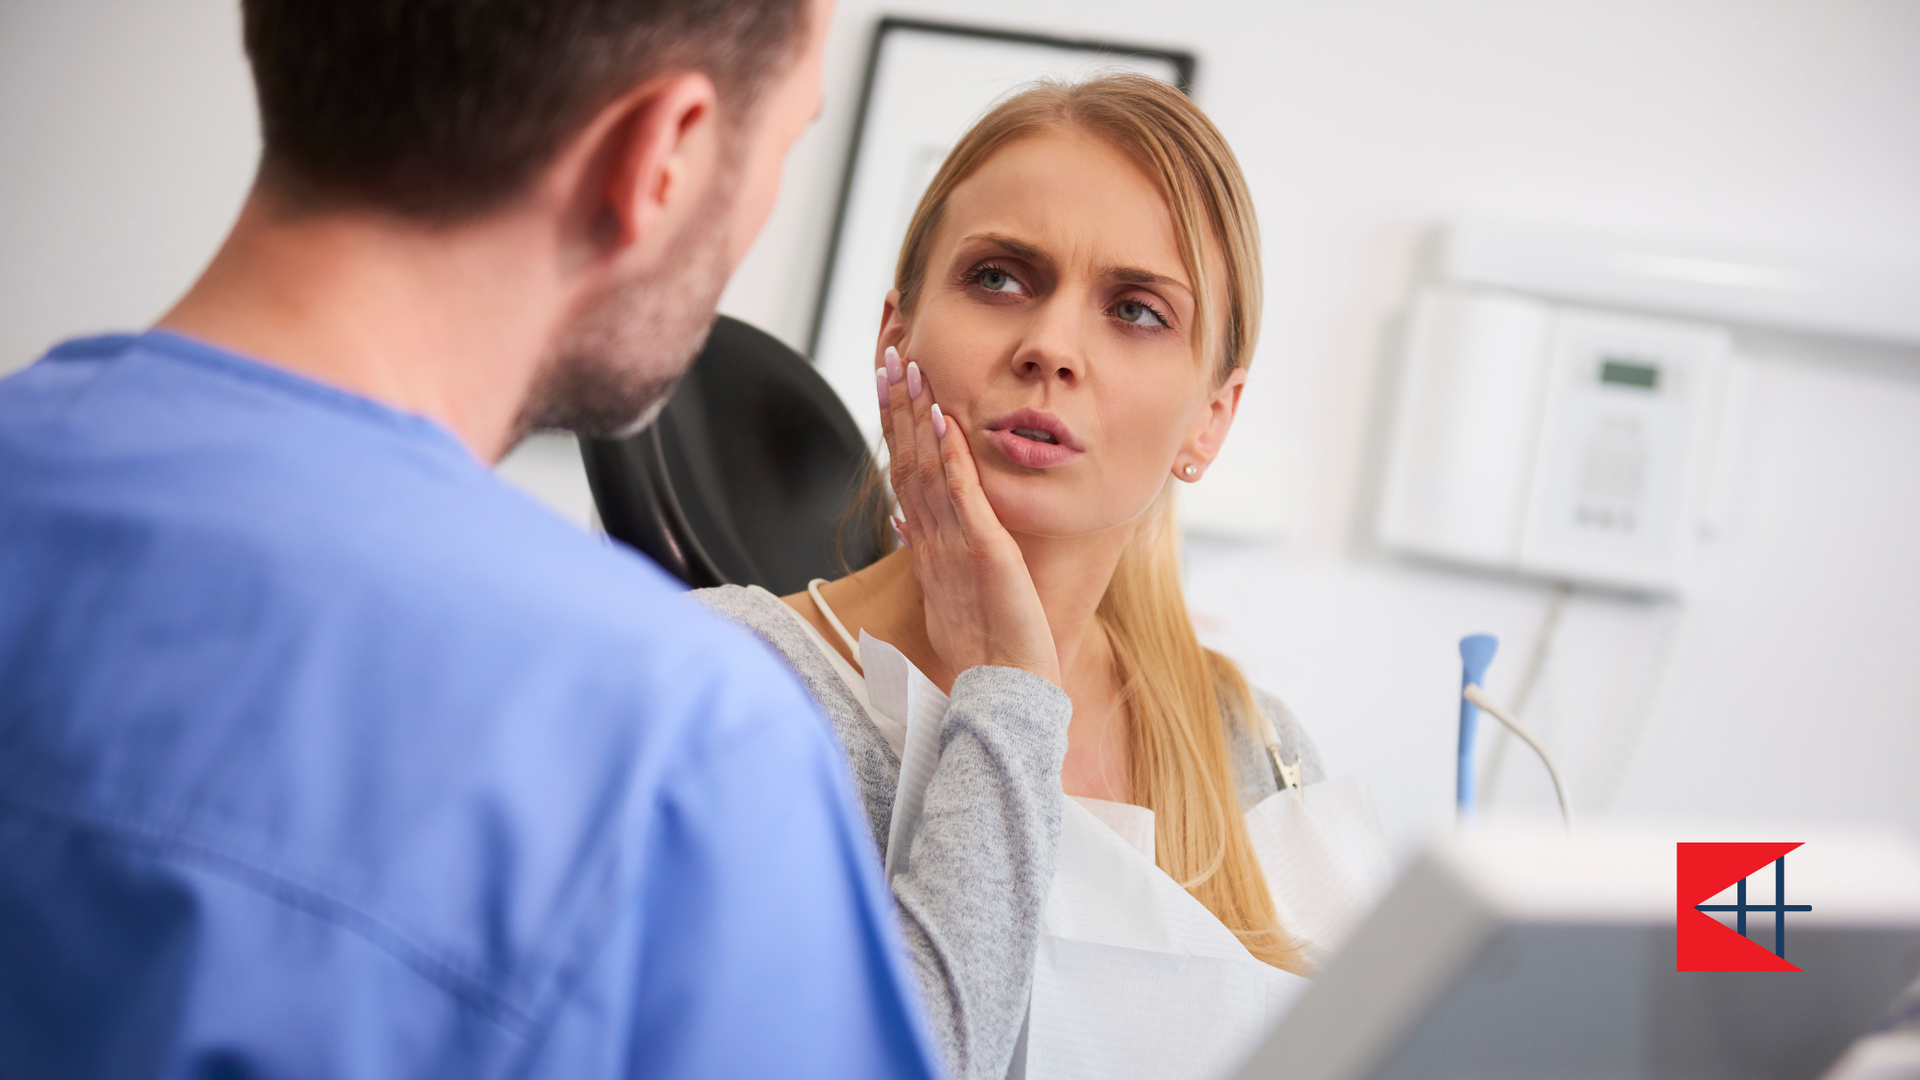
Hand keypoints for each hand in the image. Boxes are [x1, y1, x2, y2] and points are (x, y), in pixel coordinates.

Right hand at [877, 346, 1060, 686]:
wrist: (1002, 691)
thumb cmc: (985, 652)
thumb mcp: (950, 594)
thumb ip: (926, 553)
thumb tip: (902, 520)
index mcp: (926, 547)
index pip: (904, 474)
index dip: (895, 428)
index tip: (889, 386)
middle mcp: (931, 539)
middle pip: (906, 461)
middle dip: (896, 407)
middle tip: (889, 357)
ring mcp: (953, 543)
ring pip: (926, 468)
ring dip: (915, 416)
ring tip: (908, 369)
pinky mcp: (982, 551)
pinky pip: (960, 494)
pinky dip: (950, 454)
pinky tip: (942, 418)